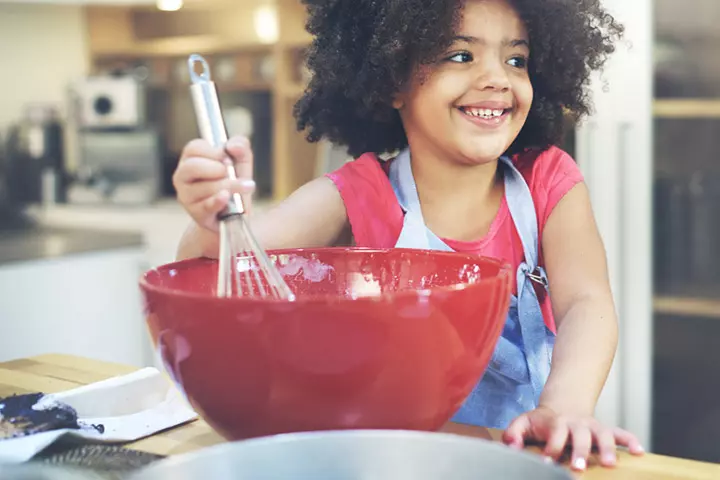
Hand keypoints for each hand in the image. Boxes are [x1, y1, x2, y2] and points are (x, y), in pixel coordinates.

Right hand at [173, 136, 255, 231]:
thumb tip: (233, 146)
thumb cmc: (233, 181)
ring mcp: (186, 195)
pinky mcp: (195, 212)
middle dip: (218, 169)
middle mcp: (183, 176)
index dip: (214, 152)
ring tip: (245, 187)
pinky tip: (227, 197)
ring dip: (229, 186)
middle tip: (230, 172)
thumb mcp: (241, 161)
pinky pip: (207, 205)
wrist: (234, 212)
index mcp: (191, 158)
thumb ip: (241, 147)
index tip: (228, 159)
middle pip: (193, 167)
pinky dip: (218, 201)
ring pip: (204, 187)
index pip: (194, 148)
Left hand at [502, 406, 644, 470]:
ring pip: (602, 434)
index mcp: (556, 422)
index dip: (551, 449)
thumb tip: (512, 446)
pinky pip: (619, 432)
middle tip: (579, 467)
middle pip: (580, 436)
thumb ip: (514, 433)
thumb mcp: (523, 422)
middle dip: (580, 451)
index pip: (554, 435)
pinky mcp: (604, 429)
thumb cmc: (541, 421)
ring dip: (607, 448)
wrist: (561, 405)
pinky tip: (639, 451)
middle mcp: (576, 423)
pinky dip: (630, 440)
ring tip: (610, 464)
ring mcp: (592, 426)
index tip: (546, 461)